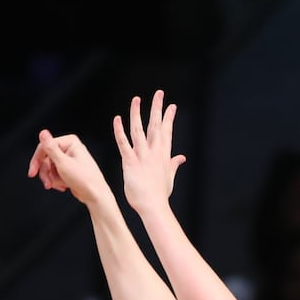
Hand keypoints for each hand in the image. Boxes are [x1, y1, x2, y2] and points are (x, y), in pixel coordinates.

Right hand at [28, 129, 113, 207]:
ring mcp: (69, 159)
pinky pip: (55, 173)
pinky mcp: (69, 169)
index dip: (37, 161)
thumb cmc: (84, 179)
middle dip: (46, 173)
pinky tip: (64, 186)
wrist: (95, 194)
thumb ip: (50, 148)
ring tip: (59, 186)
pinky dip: (57, 181)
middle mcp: (69, 148)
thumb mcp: (63, 163)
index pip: (44, 147)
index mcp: (69, 142)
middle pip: (46, 159)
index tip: (32, 173)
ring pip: (49, 168)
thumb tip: (43, 133)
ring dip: (52, 179)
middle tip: (47, 184)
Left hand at [114, 90, 186, 212]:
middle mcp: (154, 152)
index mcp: (164, 155)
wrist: (153, 206)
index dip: (169, 118)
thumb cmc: (160, 194)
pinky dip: (120, 131)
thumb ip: (174, 164)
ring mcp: (142, 156)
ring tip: (136, 99)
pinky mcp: (130, 162)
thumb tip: (182, 157)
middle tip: (159, 93)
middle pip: (156, 126)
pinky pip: (123, 143)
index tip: (171, 106)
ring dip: (137, 113)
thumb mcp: (169, 177)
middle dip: (157, 108)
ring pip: (139, 130)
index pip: (167, 132)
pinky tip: (117, 119)